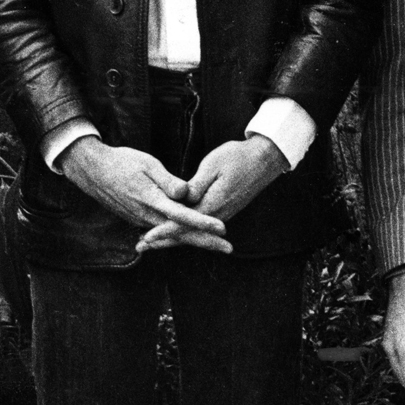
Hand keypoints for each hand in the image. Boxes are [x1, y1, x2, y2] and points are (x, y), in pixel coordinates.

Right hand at [59, 139, 230, 254]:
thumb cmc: (122, 162)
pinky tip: (191, 238)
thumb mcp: (147, 164)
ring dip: (195, 240)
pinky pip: (163, 231)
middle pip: (181, 234)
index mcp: (153, 201)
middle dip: (206, 242)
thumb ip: (168, 180)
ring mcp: (143, 220)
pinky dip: (179, 236)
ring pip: (173, 235)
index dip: (204, 223)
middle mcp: (148, 216)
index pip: (183, 216)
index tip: (223, 228)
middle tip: (229, 249)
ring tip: (216, 244)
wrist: (93, 171)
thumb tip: (187, 193)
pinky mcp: (140, 219)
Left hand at [137, 135, 288, 252]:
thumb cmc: (237, 158)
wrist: (264, 160)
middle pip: (186, 233)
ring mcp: (221, 214)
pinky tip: (173, 229)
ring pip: (192, 231)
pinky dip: (183, 229)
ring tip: (150, 241)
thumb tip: (181, 200)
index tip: (146, 238)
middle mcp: (217, 215)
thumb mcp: (213, 165)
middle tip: (139, 246)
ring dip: (171, 237)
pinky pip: (199, 225)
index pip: (183, 224)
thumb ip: (196, 185)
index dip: (163, 231)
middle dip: (163, 241)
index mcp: (213, 205)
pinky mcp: (223, 210)